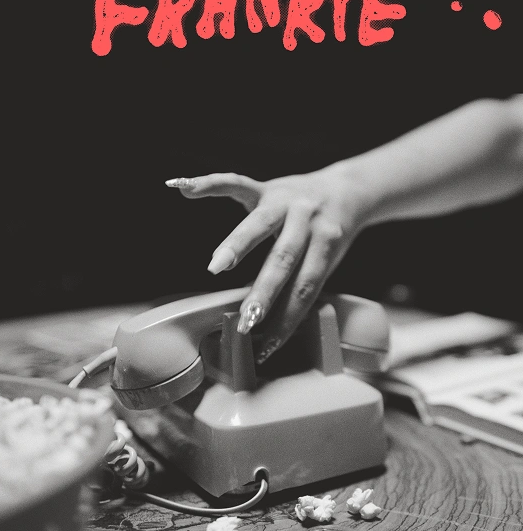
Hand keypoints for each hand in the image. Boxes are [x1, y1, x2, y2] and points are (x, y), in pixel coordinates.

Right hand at [166, 167, 371, 362]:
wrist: (347, 190)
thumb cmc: (331, 236)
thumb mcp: (326, 260)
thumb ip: (298, 282)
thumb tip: (266, 321)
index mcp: (327, 243)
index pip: (306, 287)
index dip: (287, 320)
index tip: (266, 348)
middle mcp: (308, 219)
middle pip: (284, 258)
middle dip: (264, 292)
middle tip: (246, 320)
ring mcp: (285, 199)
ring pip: (260, 224)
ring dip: (237, 246)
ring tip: (216, 267)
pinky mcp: (266, 187)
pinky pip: (236, 183)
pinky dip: (208, 184)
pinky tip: (182, 188)